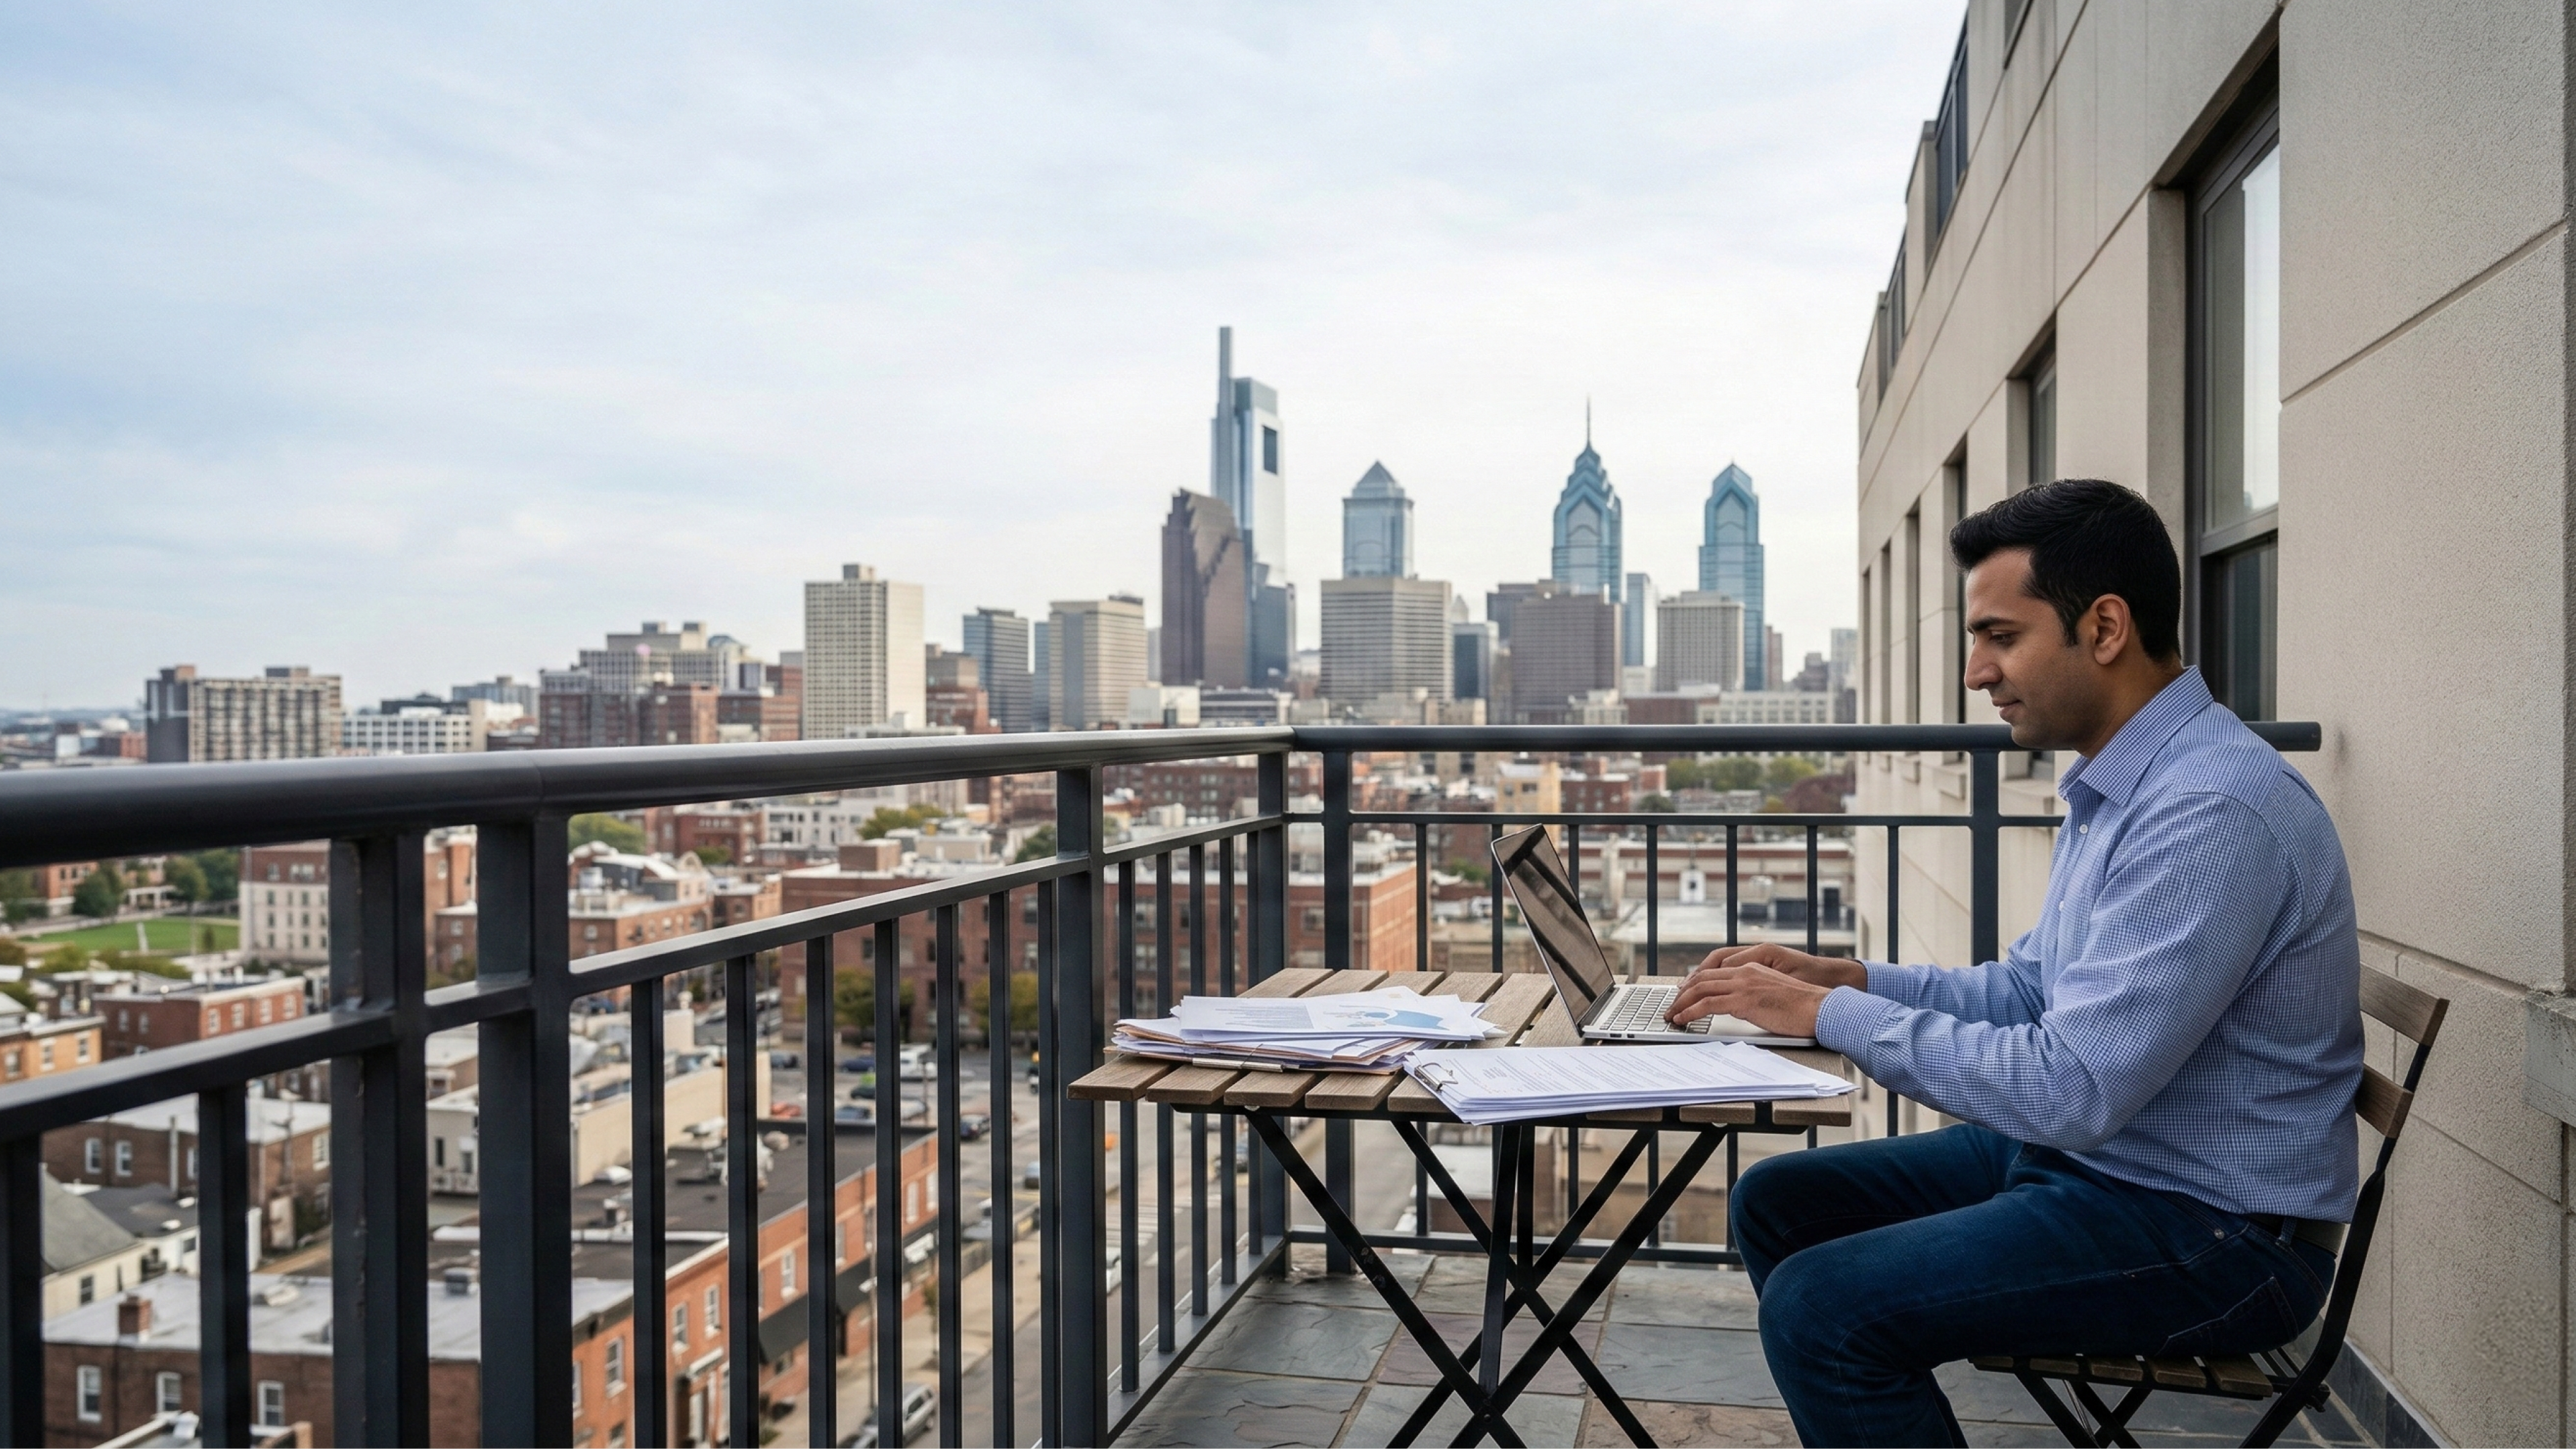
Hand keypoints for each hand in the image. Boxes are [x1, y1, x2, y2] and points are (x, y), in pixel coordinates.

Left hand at [1666, 946, 1860, 1038]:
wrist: (1821, 1008)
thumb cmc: (1804, 1007)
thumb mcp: (1773, 995)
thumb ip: (1754, 996)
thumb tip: (1741, 1008)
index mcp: (1753, 967)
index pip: (1714, 971)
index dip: (1694, 982)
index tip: (1683, 993)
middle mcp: (1746, 971)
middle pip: (1702, 978)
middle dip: (1682, 993)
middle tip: (1670, 1006)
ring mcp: (1744, 984)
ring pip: (1701, 989)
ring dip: (1681, 1003)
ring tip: (1671, 1015)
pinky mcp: (1745, 1000)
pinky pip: (1709, 1004)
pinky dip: (1690, 1011)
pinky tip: (1683, 1019)